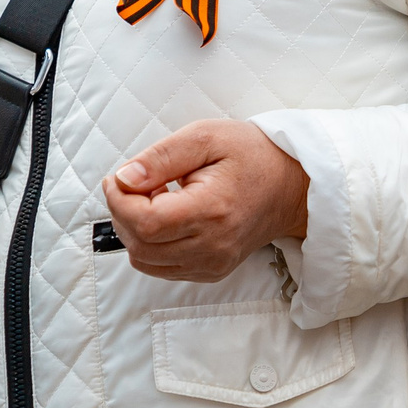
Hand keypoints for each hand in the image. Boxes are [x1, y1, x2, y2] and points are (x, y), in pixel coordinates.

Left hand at [103, 120, 308, 283]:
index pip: (146, 222)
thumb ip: (160, 158)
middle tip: (130, 184)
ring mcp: (213, 264)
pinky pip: (162, 267)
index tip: (117, 178)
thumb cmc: (250, 155)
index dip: (118, 201)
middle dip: (121, 213)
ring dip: (132, 231)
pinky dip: (149, 244)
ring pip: (146, 261)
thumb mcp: (205, 137)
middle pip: (140, 246)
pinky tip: (163, 216)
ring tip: (149, 198)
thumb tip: (123, 178)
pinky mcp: (211, 271)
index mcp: (212, 210)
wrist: (291, 186)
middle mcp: (213, 246)